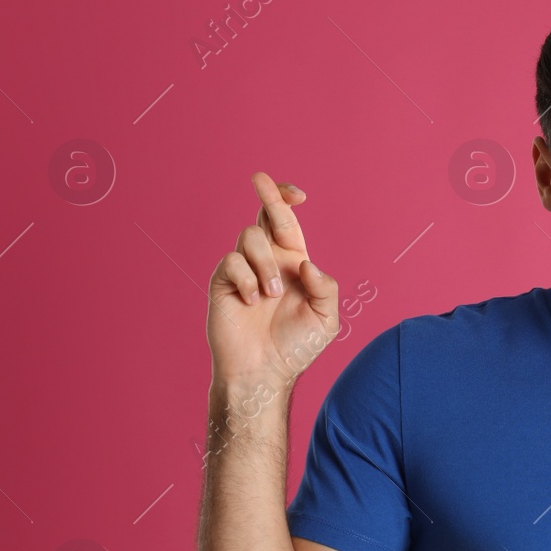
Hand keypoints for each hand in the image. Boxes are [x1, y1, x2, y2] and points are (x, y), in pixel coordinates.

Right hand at [206, 172, 339, 386]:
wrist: (264, 372)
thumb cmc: (296, 347)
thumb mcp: (326, 318)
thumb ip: (326, 288)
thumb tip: (307, 263)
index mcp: (292, 263)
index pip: (288, 223)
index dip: (288, 202)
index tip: (297, 193)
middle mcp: (267, 261)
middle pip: (264, 216)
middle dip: (267, 194)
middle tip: (260, 178)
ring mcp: (243, 270)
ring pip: (250, 237)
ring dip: (266, 264)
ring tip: (271, 295)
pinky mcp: (223, 282)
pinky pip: (232, 262)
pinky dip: (247, 280)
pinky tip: (251, 302)